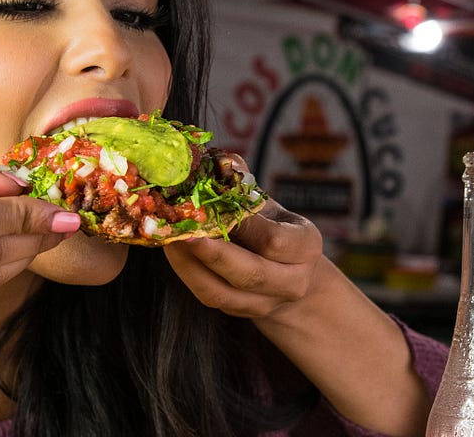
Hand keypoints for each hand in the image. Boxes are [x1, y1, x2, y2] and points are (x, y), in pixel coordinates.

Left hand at [163, 199, 324, 319]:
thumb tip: (219, 160)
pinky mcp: (240, 312)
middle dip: (211, 253)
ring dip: (189, 265)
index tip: (211, 207)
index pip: (274, 242)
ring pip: (221, 292)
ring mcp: (266, 303)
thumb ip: (243, 185)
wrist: (288, 274)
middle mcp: (293, 281)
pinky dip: (187, 274)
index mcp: (305, 246)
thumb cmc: (273, 227)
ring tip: (168, 239)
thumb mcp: (268, 205)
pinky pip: (209, 297)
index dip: (241, 226)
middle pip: (249, 274)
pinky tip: (172, 252)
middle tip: (179, 229)